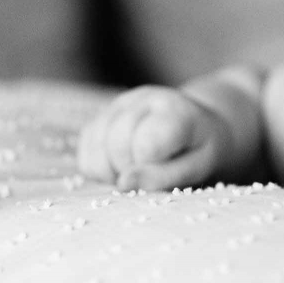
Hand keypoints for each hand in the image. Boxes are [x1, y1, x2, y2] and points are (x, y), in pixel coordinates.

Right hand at [77, 85, 230, 191]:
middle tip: (149, 175)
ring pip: (95, 144)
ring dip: (109, 170)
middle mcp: (144, 99)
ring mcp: (120, 103)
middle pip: (116, 143)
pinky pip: (84, 147)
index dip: (149, 169)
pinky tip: (119, 168)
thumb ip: (164, 176)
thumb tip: (123, 183)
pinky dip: (96, 166)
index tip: (164, 172)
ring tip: (134, 173)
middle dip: (129, 170)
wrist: (196, 124)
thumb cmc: (199, 149)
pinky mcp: (103, 114)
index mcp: (175, 110)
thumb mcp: (198, 167)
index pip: (146, 144)